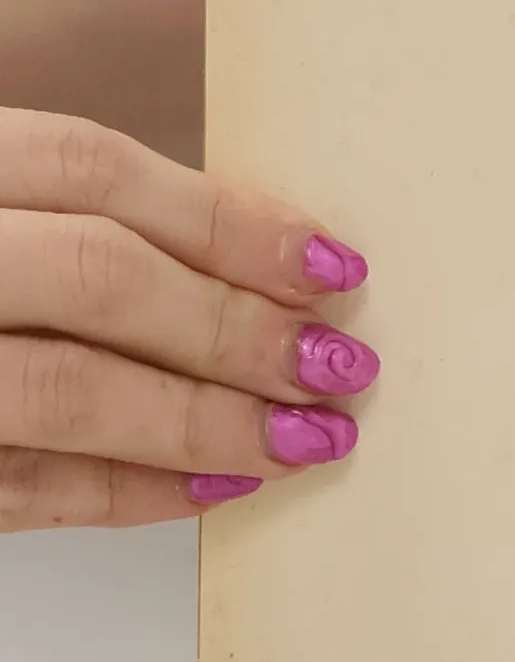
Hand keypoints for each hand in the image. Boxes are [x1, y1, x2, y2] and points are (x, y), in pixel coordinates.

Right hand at [0, 109, 375, 531]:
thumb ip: (59, 217)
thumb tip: (247, 255)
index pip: (91, 168)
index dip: (225, 219)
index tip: (330, 263)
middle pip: (96, 276)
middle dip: (235, 326)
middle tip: (336, 363)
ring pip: (61, 390)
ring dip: (202, 420)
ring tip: (302, 437)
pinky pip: (18, 488)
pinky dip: (125, 493)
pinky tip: (212, 490)